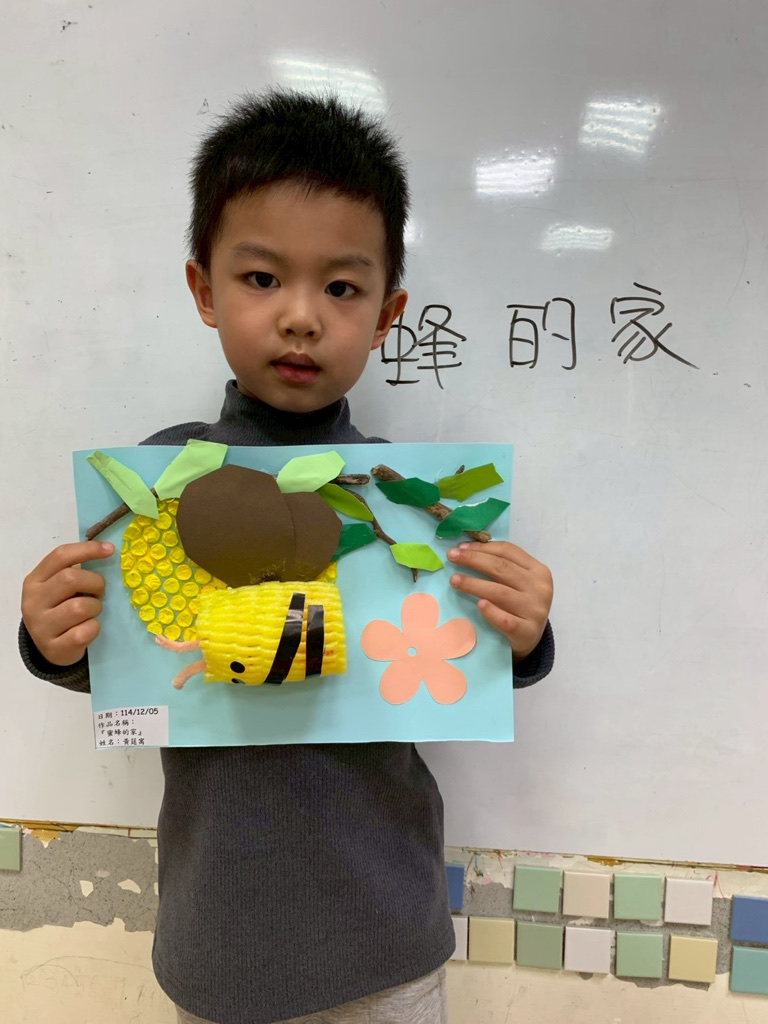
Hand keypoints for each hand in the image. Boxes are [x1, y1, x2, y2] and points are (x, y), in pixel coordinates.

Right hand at [21, 541, 114, 666]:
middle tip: (99, 591)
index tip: (110, 549)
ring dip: (95, 608)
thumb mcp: (60, 588)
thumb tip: (107, 550)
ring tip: (92, 612)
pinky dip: (94, 628)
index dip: (87, 549)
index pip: (60, 556)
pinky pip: (85, 631)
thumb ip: (76, 571)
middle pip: (70, 579)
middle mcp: (33, 601)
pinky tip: (88, 628)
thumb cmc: (61, 609)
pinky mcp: (53, 647)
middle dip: (95, 583)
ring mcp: (41, 626)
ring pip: (79, 607)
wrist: (51, 647)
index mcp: (35, 580)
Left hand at [448, 541, 552, 661]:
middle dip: (474, 560)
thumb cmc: (519, 604)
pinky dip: (491, 612)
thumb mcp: (519, 581)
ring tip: (454, 580)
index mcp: (538, 570)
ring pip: (501, 593)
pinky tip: (479, 605)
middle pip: (502, 568)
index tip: (460, 547)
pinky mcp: (527, 632)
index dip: (482, 547)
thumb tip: (466, 550)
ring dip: (474, 584)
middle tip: (451, 557)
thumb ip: (502, 566)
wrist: (531, 637)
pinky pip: (506, 620)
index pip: (508, 551)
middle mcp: (539, 588)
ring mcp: (534, 610)